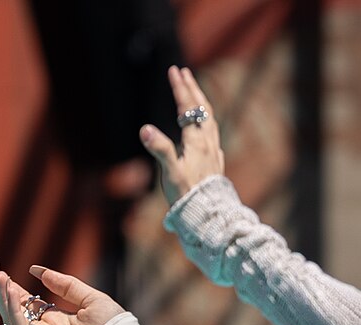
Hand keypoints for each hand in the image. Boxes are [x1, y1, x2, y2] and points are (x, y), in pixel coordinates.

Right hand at [0, 260, 123, 324]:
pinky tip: (10, 293)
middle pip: (14, 308)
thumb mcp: (89, 298)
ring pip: (14, 318)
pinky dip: (14, 311)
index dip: (9, 287)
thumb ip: (64, 285)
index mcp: (54, 320)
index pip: (25, 302)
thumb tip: (37, 270)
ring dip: (3, 296)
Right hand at [140, 65, 225, 206]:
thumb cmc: (187, 196)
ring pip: (210, 121)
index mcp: (196, 142)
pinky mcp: (215, 165)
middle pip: (202, 109)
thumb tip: (145, 130)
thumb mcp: (170, 172)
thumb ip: (160, 149)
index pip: (187, 108)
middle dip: (192, 89)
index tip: (173, 70)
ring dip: (201, 103)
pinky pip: (213, 137)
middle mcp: (207, 144)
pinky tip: (207, 130)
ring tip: (195, 93)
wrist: (208, 217)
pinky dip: (208, 124)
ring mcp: (213, 154)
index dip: (179, 88)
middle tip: (183, 72)